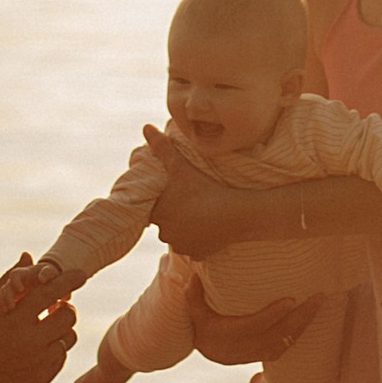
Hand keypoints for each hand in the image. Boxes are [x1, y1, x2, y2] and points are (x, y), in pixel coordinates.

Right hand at [0, 258, 79, 382]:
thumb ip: (9, 279)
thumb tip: (28, 255)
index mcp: (14, 320)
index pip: (49, 293)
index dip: (68, 281)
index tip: (81, 275)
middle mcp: (29, 343)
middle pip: (67, 316)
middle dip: (64, 306)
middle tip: (54, 306)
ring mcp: (37, 364)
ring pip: (69, 337)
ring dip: (61, 328)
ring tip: (45, 325)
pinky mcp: (41, 378)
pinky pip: (61, 356)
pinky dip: (55, 347)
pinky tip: (39, 344)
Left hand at [145, 132, 254, 258]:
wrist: (235, 213)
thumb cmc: (205, 188)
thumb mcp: (180, 166)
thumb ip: (162, 148)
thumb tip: (146, 127)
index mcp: (158, 215)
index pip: (152, 210)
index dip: (162, 202)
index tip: (174, 194)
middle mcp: (166, 235)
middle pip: (166, 224)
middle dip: (174, 215)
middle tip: (189, 201)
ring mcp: (183, 247)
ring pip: (179, 237)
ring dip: (185, 229)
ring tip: (199, 213)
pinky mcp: (199, 255)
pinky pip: (194, 248)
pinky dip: (199, 240)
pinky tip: (208, 228)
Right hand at [184, 275, 320, 366]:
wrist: (209, 350)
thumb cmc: (202, 324)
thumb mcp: (193, 311)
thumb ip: (193, 294)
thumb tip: (194, 274)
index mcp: (228, 337)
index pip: (255, 326)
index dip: (273, 314)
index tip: (291, 299)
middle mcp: (245, 348)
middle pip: (278, 334)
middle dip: (300, 317)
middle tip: (318, 297)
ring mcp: (257, 354)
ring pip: (286, 341)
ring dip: (305, 323)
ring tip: (319, 303)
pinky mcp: (266, 354)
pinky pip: (286, 346)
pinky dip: (300, 332)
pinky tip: (311, 316)